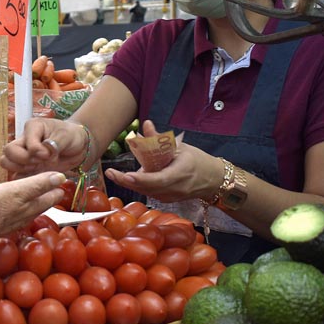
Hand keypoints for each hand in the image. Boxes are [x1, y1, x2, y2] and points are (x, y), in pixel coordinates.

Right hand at [0, 118, 87, 176]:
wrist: (78, 147)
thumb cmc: (71, 136)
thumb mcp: (66, 136)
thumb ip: (54, 144)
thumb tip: (43, 153)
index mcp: (32, 128)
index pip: (24, 142)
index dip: (36, 151)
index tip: (49, 154)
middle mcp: (24, 140)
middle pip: (8, 152)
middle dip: (24, 160)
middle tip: (40, 162)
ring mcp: (23, 154)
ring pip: (7, 162)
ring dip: (21, 169)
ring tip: (38, 169)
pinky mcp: (26, 168)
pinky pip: (16, 175)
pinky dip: (23, 180)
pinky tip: (37, 178)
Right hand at [0, 172, 64, 242]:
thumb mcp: (18, 191)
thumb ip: (39, 184)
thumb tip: (61, 177)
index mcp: (35, 206)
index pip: (54, 194)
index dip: (56, 182)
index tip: (57, 171)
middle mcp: (29, 215)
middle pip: (43, 200)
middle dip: (47, 187)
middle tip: (46, 173)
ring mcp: (16, 219)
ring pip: (30, 203)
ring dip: (33, 192)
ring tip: (30, 179)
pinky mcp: (4, 219)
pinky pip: (18, 206)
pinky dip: (20, 198)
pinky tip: (12, 193)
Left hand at [104, 120, 223, 202]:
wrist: (213, 180)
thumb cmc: (197, 160)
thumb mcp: (179, 147)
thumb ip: (159, 139)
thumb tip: (145, 124)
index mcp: (180, 173)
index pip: (158, 179)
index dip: (141, 179)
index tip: (126, 175)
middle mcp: (174, 189)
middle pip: (147, 188)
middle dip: (127, 182)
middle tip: (110, 173)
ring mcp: (170, 197)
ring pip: (146, 191)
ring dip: (131, 183)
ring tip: (115, 174)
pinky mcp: (167, 200)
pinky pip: (149, 193)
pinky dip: (140, 185)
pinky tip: (131, 178)